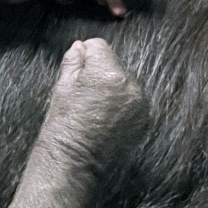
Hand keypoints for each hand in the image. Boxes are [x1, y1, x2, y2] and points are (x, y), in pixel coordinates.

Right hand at [43, 38, 143, 157]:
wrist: (74, 161)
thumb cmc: (64, 124)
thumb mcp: (62, 87)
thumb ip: (74, 61)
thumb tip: (81, 45)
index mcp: (108, 73)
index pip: (99, 46)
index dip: (85, 57)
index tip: (78, 75)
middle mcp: (130, 86)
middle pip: (114, 65)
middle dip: (101, 75)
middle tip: (85, 97)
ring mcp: (140, 104)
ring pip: (125, 83)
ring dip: (114, 90)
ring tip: (96, 111)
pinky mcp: (144, 120)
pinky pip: (133, 102)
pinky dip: (123, 107)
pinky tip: (106, 120)